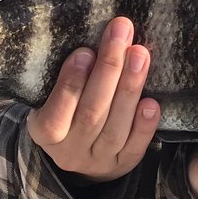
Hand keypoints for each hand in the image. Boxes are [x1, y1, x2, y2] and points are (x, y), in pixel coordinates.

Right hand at [25, 16, 159, 182]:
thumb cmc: (63, 110)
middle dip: (109, 69)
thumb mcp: (50, 97)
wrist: (77, 153)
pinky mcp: (122, 165)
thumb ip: (65, 78)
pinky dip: (144, 126)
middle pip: (91, 112)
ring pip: (115, 128)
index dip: (71, 82)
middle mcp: (70, 152)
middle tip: (121, 33)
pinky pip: (135, 148)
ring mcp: (98, 161)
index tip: (85, 51)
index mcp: (45, 133)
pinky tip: (152, 102)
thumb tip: (90, 43)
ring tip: (140, 54)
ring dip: (130, 88)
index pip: (57, 111)